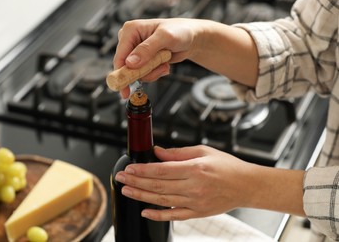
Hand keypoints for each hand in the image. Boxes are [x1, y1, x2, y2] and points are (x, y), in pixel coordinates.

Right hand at [113, 18, 198, 97]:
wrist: (191, 38)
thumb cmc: (180, 31)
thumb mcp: (165, 37)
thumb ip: (147, 49)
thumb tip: (130, 63)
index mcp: (130, 30)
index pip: (120, 55)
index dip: (121, 73)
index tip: (124, 88)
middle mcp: (130, 40)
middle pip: (126, 67)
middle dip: (144, 72)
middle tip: (160, 67)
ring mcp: (136, 51)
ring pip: (136, 73)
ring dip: (152, 72)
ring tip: (165, 63)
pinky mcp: (143, 60)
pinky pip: (144, 74)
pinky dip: (155, 73)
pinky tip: (164, 64)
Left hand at [115, 145, 253, 220]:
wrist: (246, 185)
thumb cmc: (226, 166)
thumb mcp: (203, 151)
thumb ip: (178, 153)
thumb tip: (158, 153)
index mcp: (195, 169)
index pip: (162, 170)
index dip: (143, 170)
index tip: (129, 168)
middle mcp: (194, 187)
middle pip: (158, 186)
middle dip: (136, 181)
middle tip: (121, 177)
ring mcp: (195, 202)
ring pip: (162, 201)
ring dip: (142, 196)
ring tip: (127, 190)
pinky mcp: (197, 213)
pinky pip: (174, 216)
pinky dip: (158, 215)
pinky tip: (144, 212)